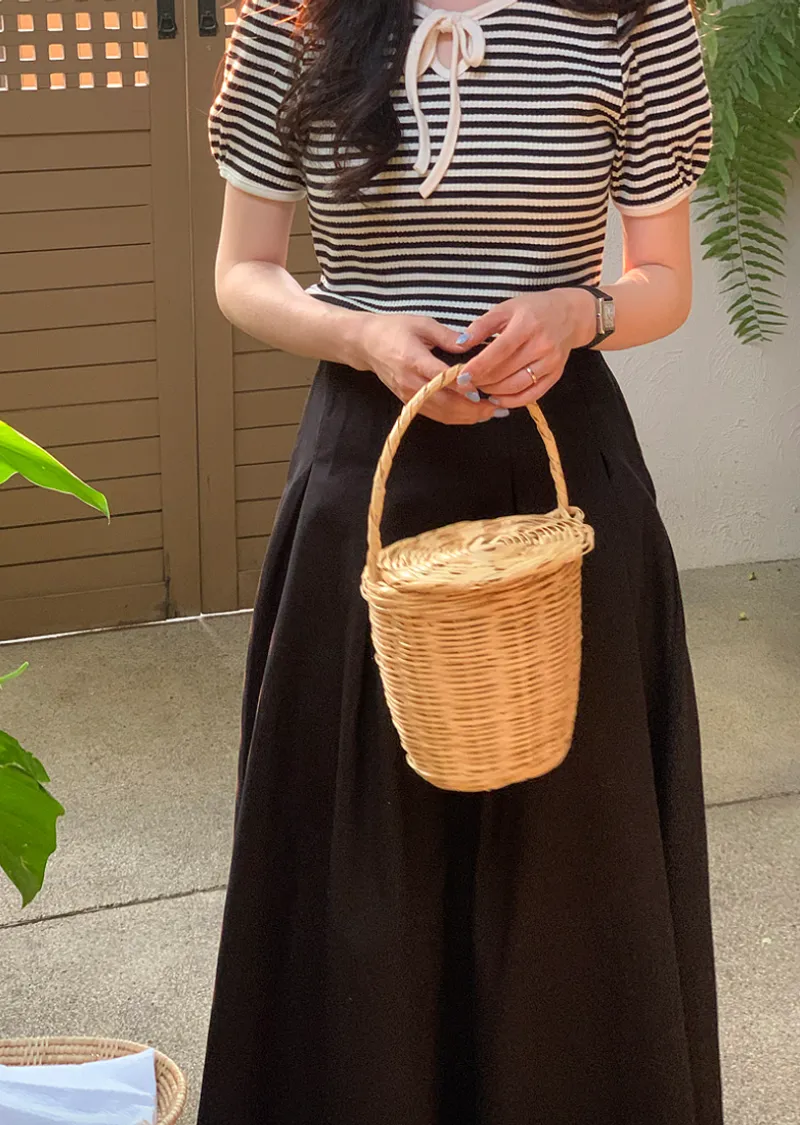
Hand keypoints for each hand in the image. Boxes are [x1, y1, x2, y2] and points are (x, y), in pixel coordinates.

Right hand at [353, 313, 496, 425]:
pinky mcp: (409, 403)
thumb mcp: (422, 324)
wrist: (366, 344)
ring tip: (491, 413)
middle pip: (444, 403)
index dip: (461, 386)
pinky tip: (473, 414)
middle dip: (472, 408)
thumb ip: (447, 336)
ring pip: (442, 414)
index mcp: (412, 360)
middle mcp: (410, 382)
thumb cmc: (394, 329)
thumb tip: (470, 344)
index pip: (439, 377)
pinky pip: (436, 416)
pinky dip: (456, 418)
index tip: (481, 390)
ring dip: (467, 417)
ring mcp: (409, 396)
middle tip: (496, 407)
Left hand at [454, 289, 595, 408]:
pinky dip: (511, 401)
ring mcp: (551, 362)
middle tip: (466, 382)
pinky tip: (497, 397)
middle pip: (506, 372)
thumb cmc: (533, 309)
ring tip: (480, 387)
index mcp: (527, 325)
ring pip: (516, 386)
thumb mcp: (506, 308)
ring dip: (494, 391)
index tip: (461, 376)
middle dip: (482, 381)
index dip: (478, 366)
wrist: (570, 315)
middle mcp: (542, 345)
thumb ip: (481, 326)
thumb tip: (459, 344)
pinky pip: (531, 395)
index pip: (499, 351)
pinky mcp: (555, 375)